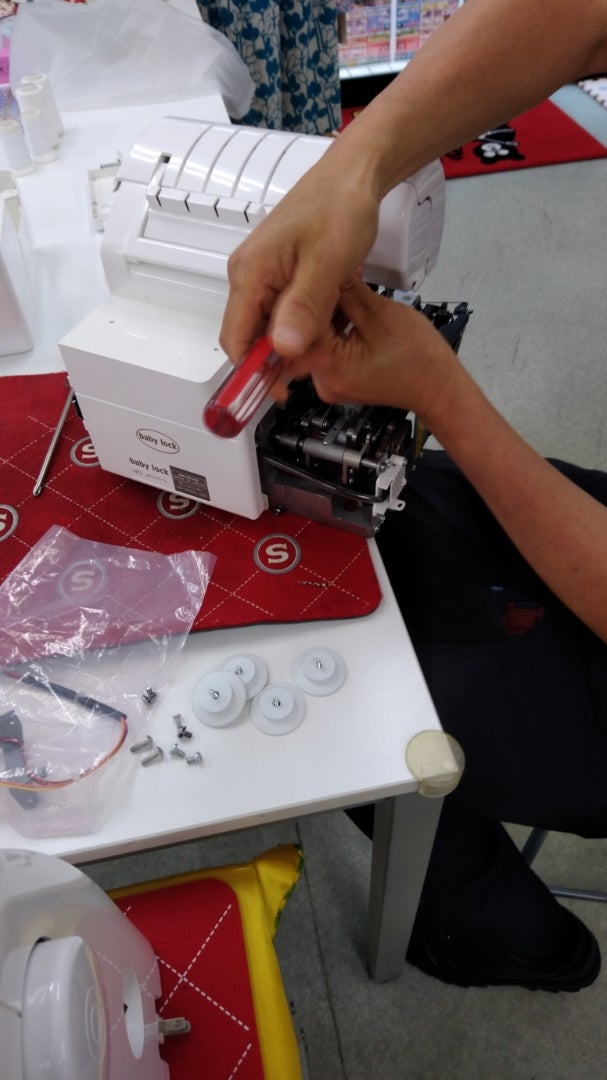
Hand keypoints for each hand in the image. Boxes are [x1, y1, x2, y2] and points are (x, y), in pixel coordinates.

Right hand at [219, 145, 380, 363]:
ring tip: (328, 336)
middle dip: (278, 358)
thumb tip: (281, 348)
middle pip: (251, 335)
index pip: (235, 340)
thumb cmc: (341, 207)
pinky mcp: (279, 271)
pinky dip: (301, 322)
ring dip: (294, 339)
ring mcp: (263, 272)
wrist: (355, 174)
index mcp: (250, 273)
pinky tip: (326, 319)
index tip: (280, 392)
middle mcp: (248, 274)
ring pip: (269, 324)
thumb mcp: (327, 263)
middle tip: (316, 363)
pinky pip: (281, 309)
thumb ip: (303, 307)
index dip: (254, 373)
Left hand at [283, 278, 461, 427]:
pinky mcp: (337, 380)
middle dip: (320, 302)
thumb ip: (348, 291)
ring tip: (345, 288)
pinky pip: (327, 349)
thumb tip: (328, 268)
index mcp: (331, 368)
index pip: (304, 325)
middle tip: (336, 276)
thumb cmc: (419, 357)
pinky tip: (348, 308)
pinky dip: (335, 328)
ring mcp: (329, 383)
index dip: (312, 294)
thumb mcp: (381, 313)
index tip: (325, 271)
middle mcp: (323, 382)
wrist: (437, 387)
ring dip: (328, 313)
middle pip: (306, 334)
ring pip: (316, 340)